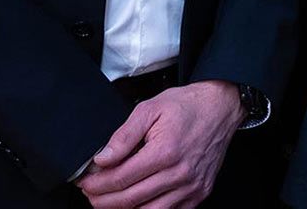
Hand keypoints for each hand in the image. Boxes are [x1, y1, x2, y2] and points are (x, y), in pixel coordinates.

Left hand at [77, 80, 243, 208]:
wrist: (221, 107)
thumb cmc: (187, 106)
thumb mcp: (150, 109)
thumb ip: (123, 136)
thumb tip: (102, 159)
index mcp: (166, 152)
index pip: (120, 179)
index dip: (96, 184)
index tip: (84, 182)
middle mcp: (180, 173)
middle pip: (129, 200)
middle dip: (102, 200)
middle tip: (90, 194)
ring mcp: (192, 186)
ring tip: (109, 200)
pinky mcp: (199, 193)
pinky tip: (135, 203)